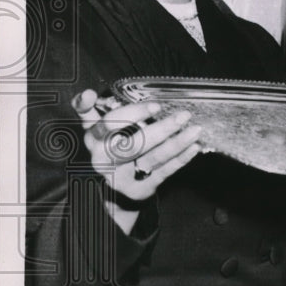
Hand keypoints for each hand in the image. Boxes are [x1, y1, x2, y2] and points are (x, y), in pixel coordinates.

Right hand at [75, 89, 201, 206]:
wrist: (114, 190)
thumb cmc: (111, 148)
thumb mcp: (97, 130)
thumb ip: (91, 111)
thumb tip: (89, 94)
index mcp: (94, 139)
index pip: (104, 124)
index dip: (124, 113)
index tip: (150, 104)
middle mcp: (104, 158)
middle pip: (131, 144)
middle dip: (160, 129)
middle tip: (183, 115)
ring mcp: (122, 176)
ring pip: (152, 158)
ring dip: (177, 143)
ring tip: (195, 129)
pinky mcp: (139, 189)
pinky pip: (164, 171)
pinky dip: (181, 158)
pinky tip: (193, 146)